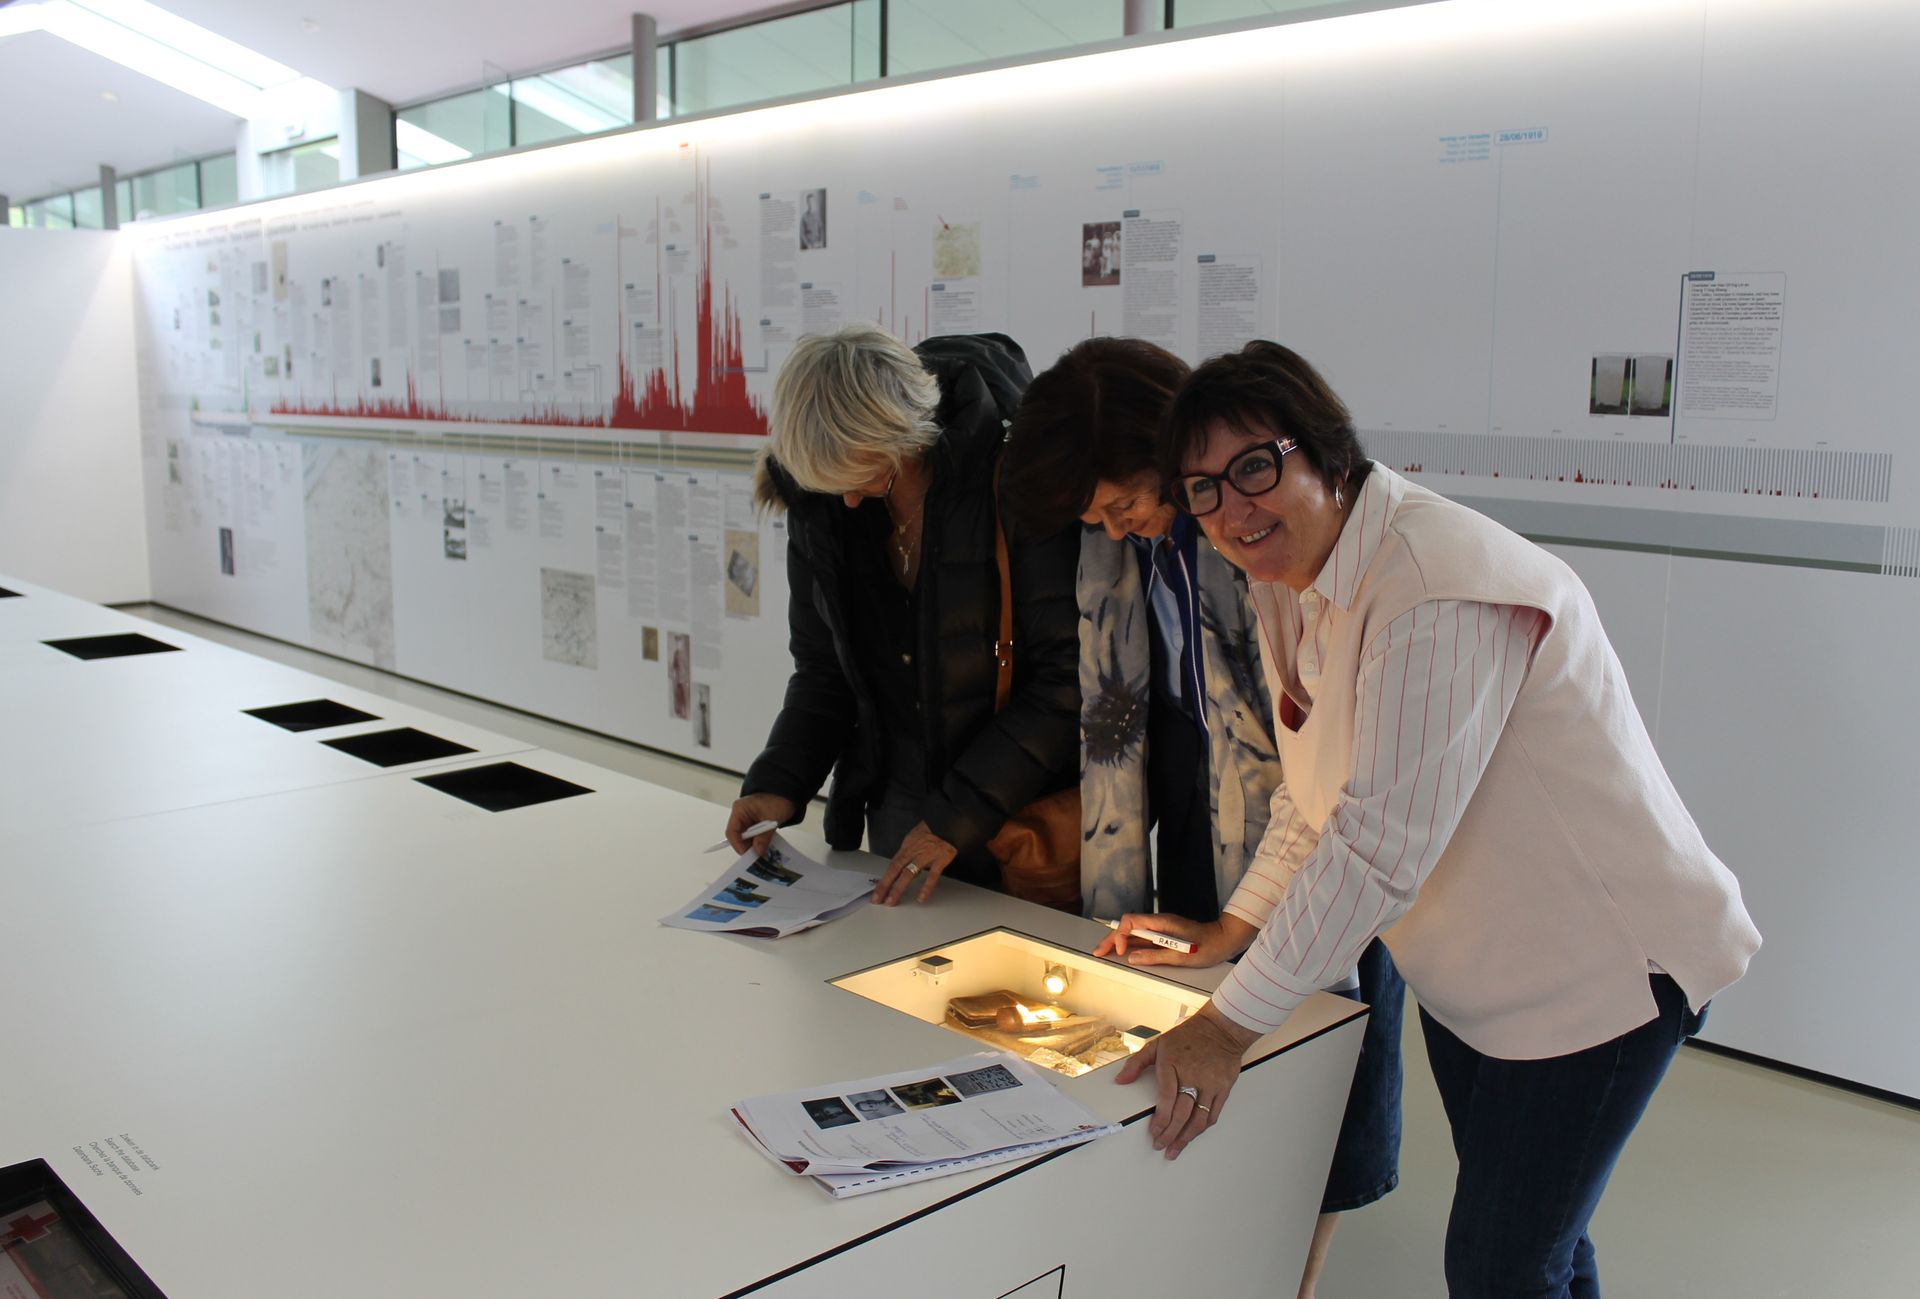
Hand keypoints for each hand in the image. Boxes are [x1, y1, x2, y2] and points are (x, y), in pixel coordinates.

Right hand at [725, 793, 797, 854]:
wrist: (790, 793)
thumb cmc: (780, 800)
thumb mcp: (771, 820)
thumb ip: (763, 837)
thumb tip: (758, 852)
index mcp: (740, 809)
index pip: (732, 832)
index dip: (738, 845)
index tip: (748, 855)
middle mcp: (741, 814)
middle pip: (738, 836)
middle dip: (747, 847)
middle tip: (757, 857)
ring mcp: (748, 818)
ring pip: (746, 837)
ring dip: (754, 845)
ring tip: (762, 853)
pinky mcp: (755, 822)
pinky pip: (754, 835)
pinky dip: (759, 841)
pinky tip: (765, 847)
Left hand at [873, 821, 958, 905]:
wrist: (948, 822)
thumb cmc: (931, 832)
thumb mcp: (914, 840)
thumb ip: (907, 855)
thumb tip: (899, 869)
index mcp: (907, 847)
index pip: (892, 865)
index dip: (883, 879)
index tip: (877, 892)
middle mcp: (914, 851)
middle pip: (895, 869)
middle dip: (885, 885)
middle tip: (878, 899)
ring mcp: (927, 855)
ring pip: (909, 873)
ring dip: (899, 888)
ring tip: (892, 900)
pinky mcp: (941, 858)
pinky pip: (933, 875)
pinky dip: (927, 887)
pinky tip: (921, 897)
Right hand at [1092, 912, 1257, 968]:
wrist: (1225, 940)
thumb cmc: (1208, 947)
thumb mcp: (1182, 956)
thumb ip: (1155, 956)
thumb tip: (1132, 958)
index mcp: (1161, 923)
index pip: (1130, 922)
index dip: (1120, 935)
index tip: (1121, 952)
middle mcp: (1158, 923)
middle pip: (1127, 927)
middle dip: (1111, 939)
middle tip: (1098, 952)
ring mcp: (1161, 930)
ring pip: (1133, 933)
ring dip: (1117, 942)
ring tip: (1103, 953)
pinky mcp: (1164, 937)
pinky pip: (1143, 939)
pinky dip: (1130, 946)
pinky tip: (1122, 954)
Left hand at [1114, 1002, 1261, 1159]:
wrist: (1221, 1028)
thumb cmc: (1188, 1036)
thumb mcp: (1158, 1044)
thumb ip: (1137, 1063)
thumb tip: (1121, 1080)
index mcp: (1173, 1065)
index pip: (1166, 1099)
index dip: (1160, 1120)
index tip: (1154, 1132)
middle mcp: (1193, 1076)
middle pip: (1182, 1114)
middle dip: (1170, 1134)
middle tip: (1161, 1146)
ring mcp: (1210, 1084)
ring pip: (1199, 1119)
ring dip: (1186, 1138)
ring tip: (1176, 1148)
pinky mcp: (1224, 1088)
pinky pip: (1213, 1114)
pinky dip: (1202, 1128)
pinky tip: (1193, 1134)